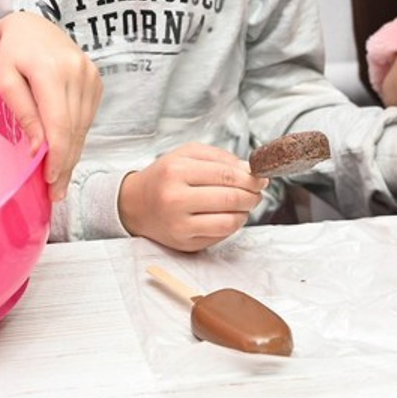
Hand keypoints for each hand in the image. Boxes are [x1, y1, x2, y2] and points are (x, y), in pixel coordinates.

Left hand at [0, 12, 101, 202]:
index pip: (59, 123)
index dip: (57, 156)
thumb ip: (23, 112)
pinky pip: (88, 118)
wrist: (33, 28)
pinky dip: (77, 138)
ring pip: (84, 127)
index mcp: (51, 70)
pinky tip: (67, 154)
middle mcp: (77, 72)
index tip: (49, 181)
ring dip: (73, 155)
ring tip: (59, 181)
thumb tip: (37, 149)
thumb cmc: (12, 54)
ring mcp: (91, 76)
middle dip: (65, 164)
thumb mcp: (6, 80)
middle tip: (54, 194)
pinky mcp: (97, 81)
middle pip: (74, 130)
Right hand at [117, 143, 266, 251]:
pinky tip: (231, 215)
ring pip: (229, 221)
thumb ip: (218, 157)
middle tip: (258, 191)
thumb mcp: (185, 154)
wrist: (135, 204)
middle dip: (252, 194)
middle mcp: (176, 199)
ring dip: (246, 211)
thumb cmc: (163, 177)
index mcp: (176, 171)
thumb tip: (248, 169)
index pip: (225, 175)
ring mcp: (180, 225)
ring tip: (246, 203)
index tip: (261, 177)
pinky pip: (221, 235)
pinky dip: (233, 224)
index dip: (250, 177)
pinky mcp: (185, 243)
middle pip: (230, 198)